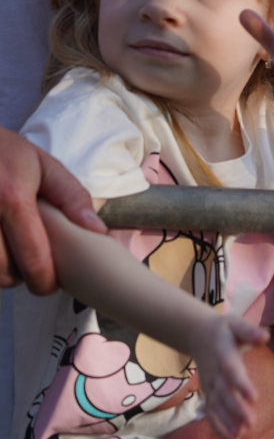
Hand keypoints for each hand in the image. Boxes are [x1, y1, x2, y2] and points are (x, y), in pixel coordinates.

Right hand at [0, 127, 105, 293]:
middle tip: (32, 270)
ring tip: (13, 258)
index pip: (32, 254)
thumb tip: (98, 231)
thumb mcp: (44, 166)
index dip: (44, 279)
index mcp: (12, 198)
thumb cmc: (6, 153)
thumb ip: (72, 197)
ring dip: (0, 273)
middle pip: (3, 270)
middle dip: (20, 278)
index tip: (50, 285)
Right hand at [188, 315, 270, 438]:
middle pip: (225, 394)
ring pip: (217, 408)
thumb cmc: (224, 329)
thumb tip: (266, 336)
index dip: (241, 384)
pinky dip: (220, 428)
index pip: (232, 371)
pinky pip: (213, 414)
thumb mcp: (236, 323)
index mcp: (223, 355)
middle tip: (250, 424)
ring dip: (227, 424)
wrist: (198, 335)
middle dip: (236, 410)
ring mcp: (209, 386)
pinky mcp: (209, 394)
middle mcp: (214, 374)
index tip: (253, 397)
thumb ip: (250, 331)